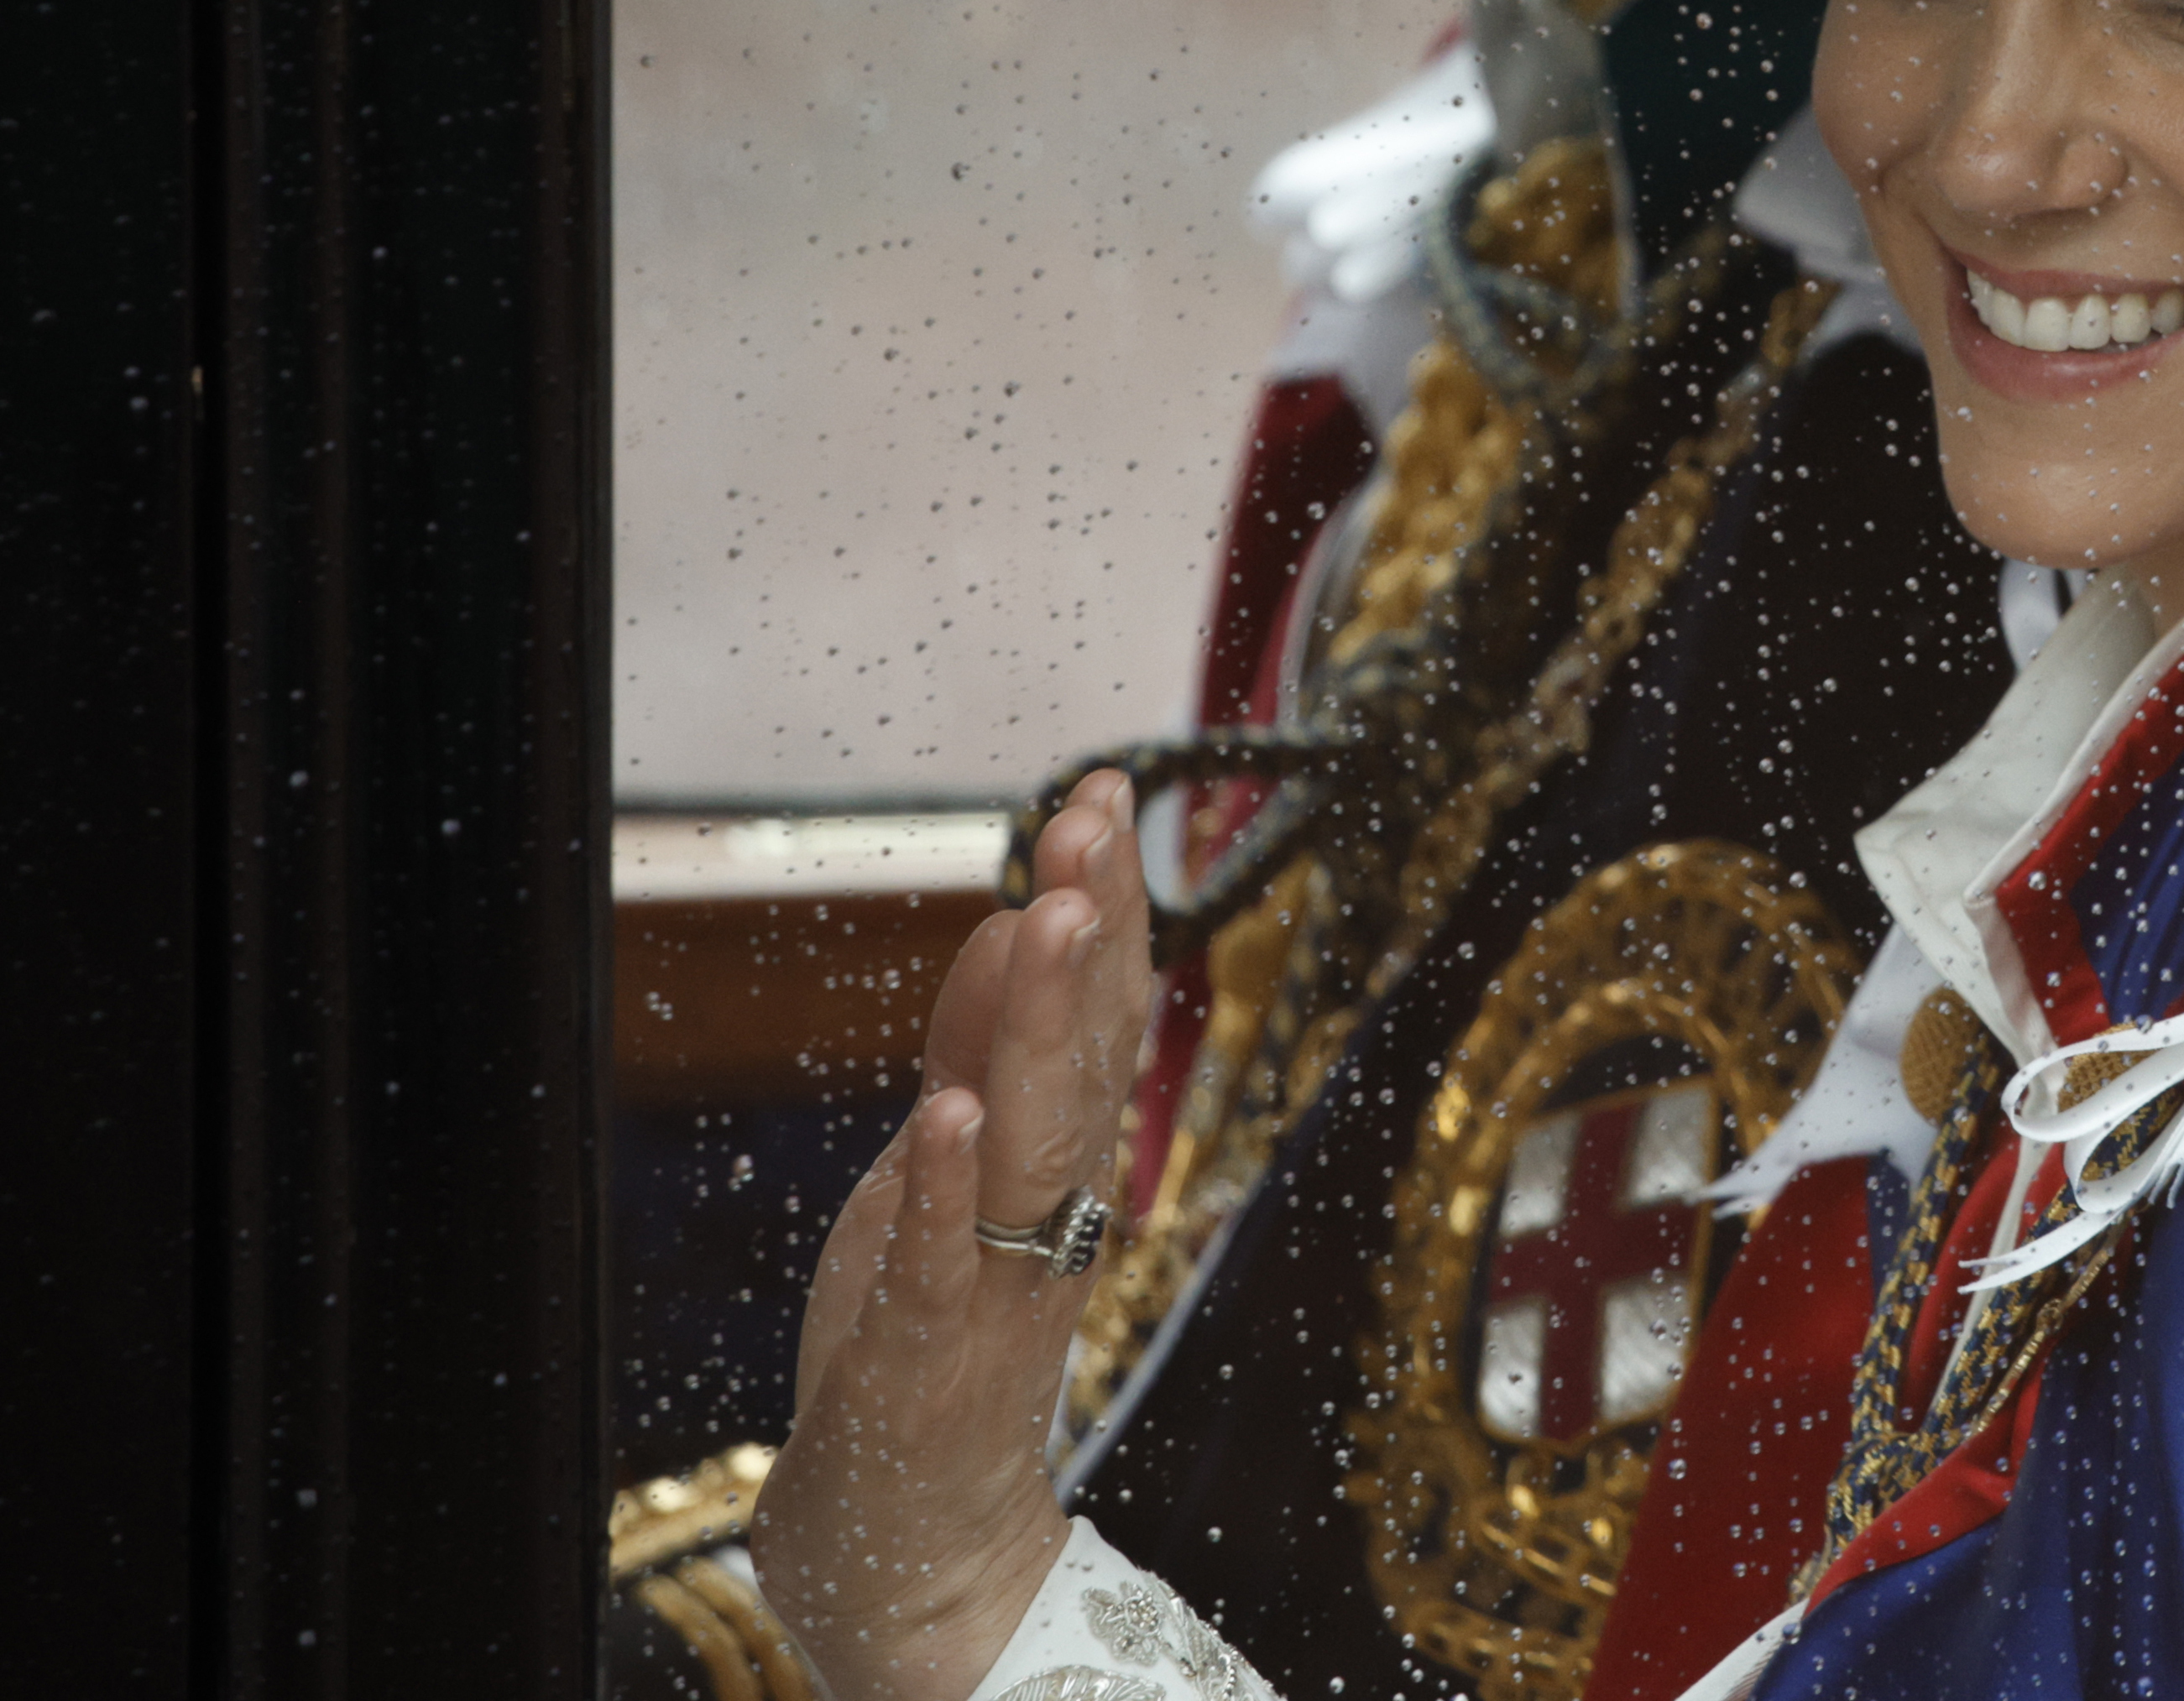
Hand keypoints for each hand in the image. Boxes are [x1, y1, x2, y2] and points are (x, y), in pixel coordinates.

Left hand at [756, 772, 1155, 1700]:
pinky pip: (939, 1268)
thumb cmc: (929, 1349)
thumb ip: (982, 1053)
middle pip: (1083, 1059)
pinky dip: (946, 1193)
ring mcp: (993, 1286)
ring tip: (1050, 919)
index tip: (1107, 788)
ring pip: (1030, 1143)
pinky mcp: (924, 1361)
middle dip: (1090, 934)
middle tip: (1095, 821)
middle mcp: (1048, 1215)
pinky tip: (948, 1115)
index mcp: (1057, 1166)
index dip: (1107, 901)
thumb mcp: (947, 1175)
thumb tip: (1016, 915)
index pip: (1099, 1013)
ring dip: (1043, 1029)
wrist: (920, 1552)